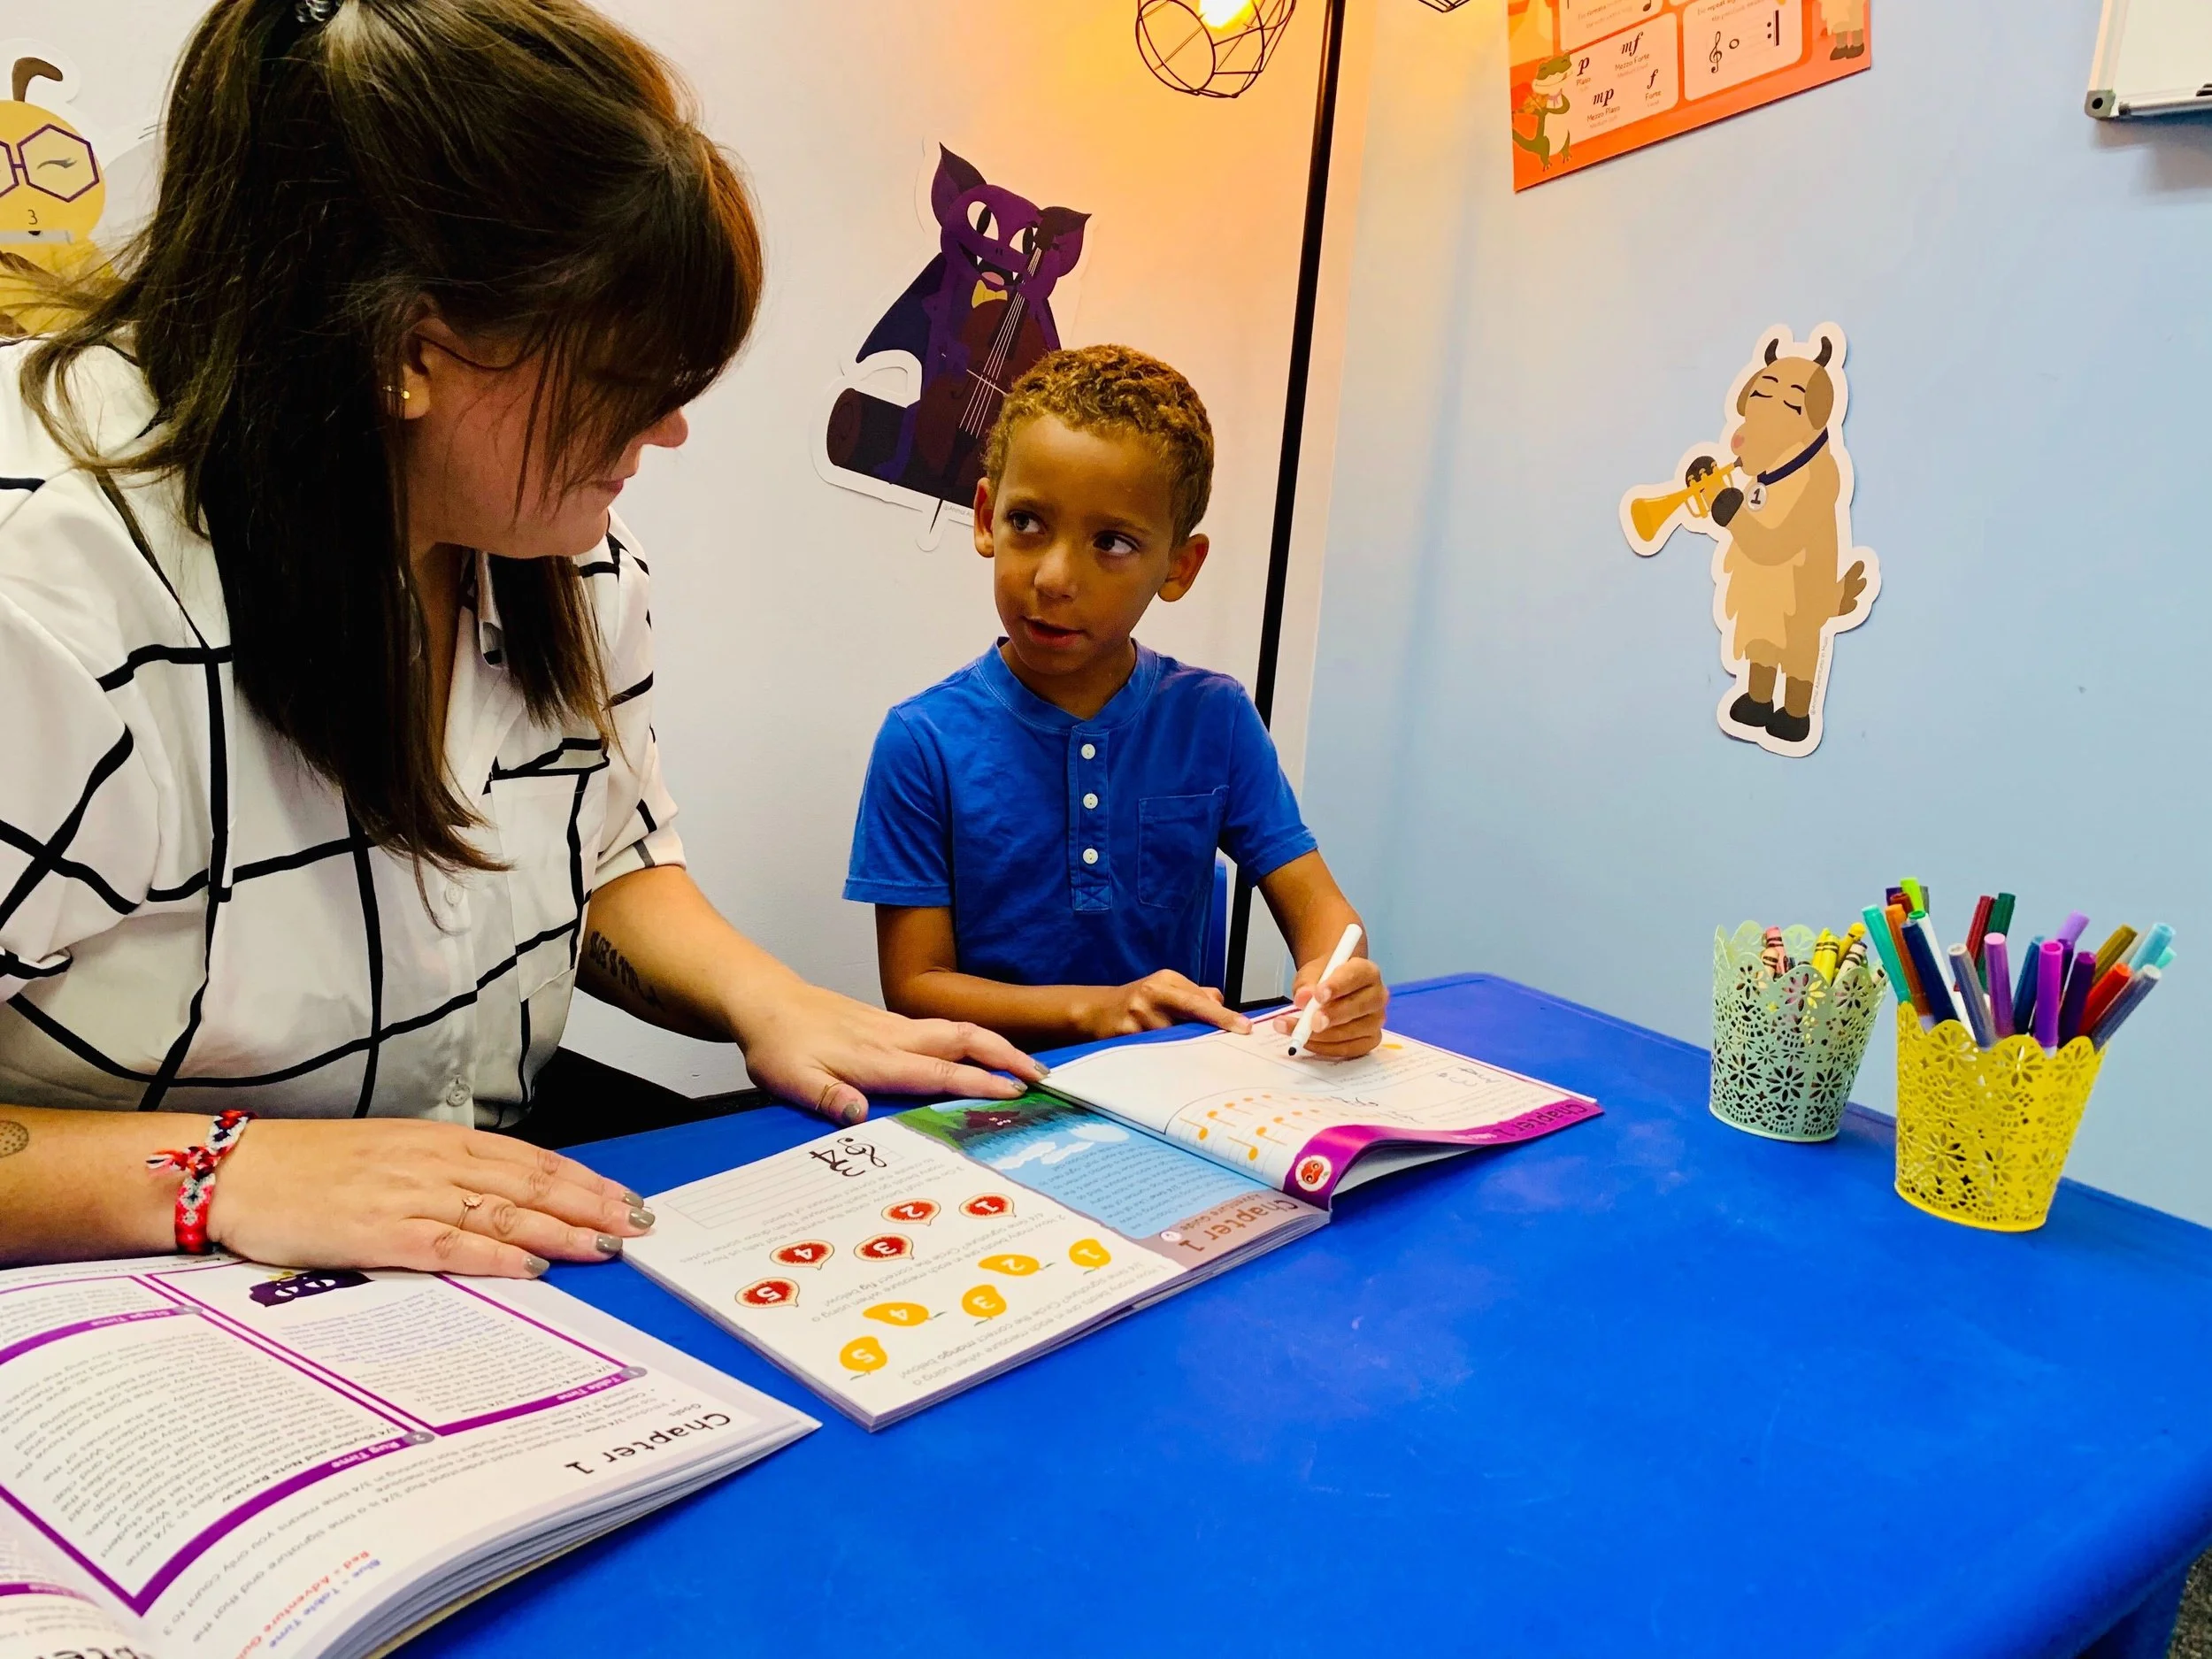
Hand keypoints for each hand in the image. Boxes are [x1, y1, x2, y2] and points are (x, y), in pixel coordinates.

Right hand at [210, 1118, 654, 1277]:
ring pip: (504, 1212)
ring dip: (562, 1230)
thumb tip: (503, 1196)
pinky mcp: (380, 1232)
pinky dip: (496, 1256)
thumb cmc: (314, 1168)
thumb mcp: (393, 1155)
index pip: (532, 1162)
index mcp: (441, 1142)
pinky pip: (450, 1245)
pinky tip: (531, 1266)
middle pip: (532, 1185)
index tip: (628, 1199)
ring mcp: (409, 1196)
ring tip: (606, 1245)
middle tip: (640, 1225)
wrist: (239, 1171)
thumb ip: (447, 1173)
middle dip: (593, 1205)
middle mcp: (435, 1163)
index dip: (585, 1181)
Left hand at [732, 978, 1043, 1123]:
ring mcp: (896, 1027)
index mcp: (878, 1058)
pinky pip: (944, 1028)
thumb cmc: (779, 1045)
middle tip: (1041, 1075)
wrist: (767, 1003)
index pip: (941, 1072)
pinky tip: (983, 1051)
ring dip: (996, 1045)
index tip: (1015, 1092)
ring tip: (1026, 1064)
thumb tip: (859, 1116)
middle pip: (965, 1039)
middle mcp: (896, 1038)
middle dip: (1007, 1055)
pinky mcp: (891, 1023)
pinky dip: (975, 1039)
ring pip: (959, 1030)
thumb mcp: (793, 1080)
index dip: (980, 1082)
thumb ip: (827, 1098)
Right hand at [1083, 971, 1251, 1040]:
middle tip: (1226, 1045)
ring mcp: (1137, 1019)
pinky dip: (1167, 1055)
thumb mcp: (1165, 986)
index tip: (1243, 1027)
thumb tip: (1220, 1004)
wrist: (1097, 1011)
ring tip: (1183, 1049)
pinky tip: (1168, 1058)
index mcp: (1163, 982)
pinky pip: (1158, 1053)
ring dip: (1185, 1047)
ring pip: (1176, 1041)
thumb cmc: (1137, 1000)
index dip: (1222, 1016)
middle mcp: (1150, 997)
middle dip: (1207, 1033)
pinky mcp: (1127, 1038)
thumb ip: (1194, 993)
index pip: (1199, 1001)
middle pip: (1190, 1021)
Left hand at [1268, 954, 1386, 1057]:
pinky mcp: (1371, 1039)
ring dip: (1323, 1036)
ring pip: (1353, 1031)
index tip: (1318, 995)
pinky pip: (1349, 1048)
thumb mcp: (1311, 975)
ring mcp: (1376, 1020)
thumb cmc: (1324, 980)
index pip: (1355, 976)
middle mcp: (1377, 995)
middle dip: (1333, 1015)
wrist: (1331, 991)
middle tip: (1312, 1022)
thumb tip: (1302, 998)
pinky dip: (1326, 1048)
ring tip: (1298, 1033)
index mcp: (1367, 971)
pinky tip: (1309, 1043)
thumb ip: (1306, 984)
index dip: (1337, 986)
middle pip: (1359, 1006)